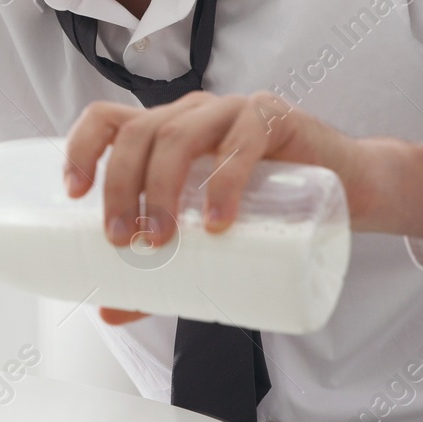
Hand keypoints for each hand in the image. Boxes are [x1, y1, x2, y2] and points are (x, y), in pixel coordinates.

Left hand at [63, 92, 422, 324]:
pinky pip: (242, 141)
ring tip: (162, 239)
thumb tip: (108, 310)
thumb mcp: (207, 240)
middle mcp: (192, 114)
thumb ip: (163, 273)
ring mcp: (232, 111)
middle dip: (120, 186)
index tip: (73, 194)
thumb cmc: (271, 209)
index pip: (107, 121)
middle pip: (137, 132)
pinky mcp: (276, 118)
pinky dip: (224, 183)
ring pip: (178, 134)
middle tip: (123, 240)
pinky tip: (218, 221)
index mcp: (165, 131)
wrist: (350, 190)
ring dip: (160, 187)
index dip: (81, 149)